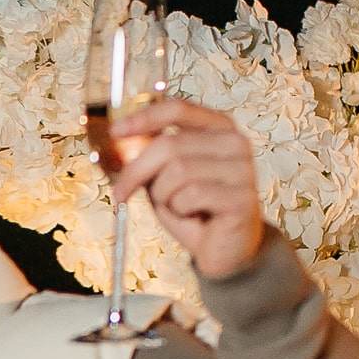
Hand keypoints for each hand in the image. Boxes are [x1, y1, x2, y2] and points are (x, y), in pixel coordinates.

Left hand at [106, 95, 266, 279]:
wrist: (224, 248)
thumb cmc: (194, 210)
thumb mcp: (164, 178)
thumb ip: (149, 157)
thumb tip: (121, 141)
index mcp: (218, 127)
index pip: (178, 109)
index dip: (143, 118)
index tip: (116, 131)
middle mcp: (235, 142)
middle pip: (169, 145)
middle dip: (137, 172)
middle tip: (122, 193)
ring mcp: (243, 169)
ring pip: (178, 172)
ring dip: (163, 196)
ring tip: (176, 208)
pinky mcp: (242, 197)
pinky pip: (192, 196)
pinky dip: (180, 211)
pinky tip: (193, 217)